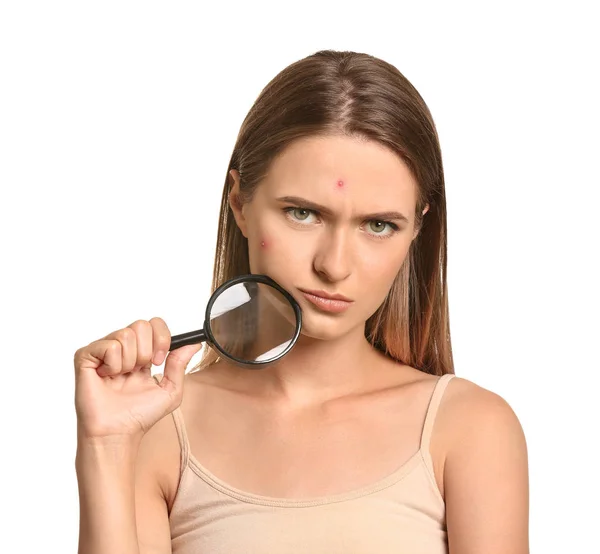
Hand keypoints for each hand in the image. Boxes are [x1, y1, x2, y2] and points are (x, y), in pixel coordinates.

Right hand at [74, 317, 201, 440]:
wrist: (118, 432)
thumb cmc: (140, 415)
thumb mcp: (170, 390)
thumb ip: (180, 364)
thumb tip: (193, 343)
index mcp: (142, 352)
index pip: (154, 324)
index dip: (161, 338)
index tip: (158, 361)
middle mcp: (123, 348)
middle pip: (141, 325)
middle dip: (146, 351)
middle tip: (139, 371)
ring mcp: (103, 350)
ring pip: (126, 334)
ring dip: (129, 361)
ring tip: (121, 378)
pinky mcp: (85, 356)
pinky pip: (108, 345)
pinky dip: (114, 364)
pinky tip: (108, 377)